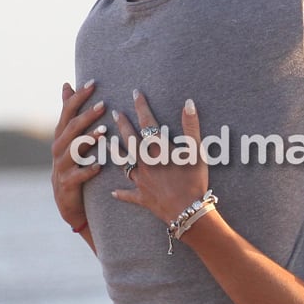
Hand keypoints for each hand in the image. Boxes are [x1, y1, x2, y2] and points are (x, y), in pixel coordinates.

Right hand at [51, 80, 105, 230]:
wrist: (68, 202)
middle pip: (71, 128)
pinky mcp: (67, 184)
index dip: (78, 97)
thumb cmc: (73, 164)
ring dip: (88, 140)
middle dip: (87, 115)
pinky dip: (87, 170)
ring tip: (103, 131)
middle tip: (104, 104)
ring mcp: (61, 166)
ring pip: (74, 150)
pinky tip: (99, 165)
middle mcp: (58, 148)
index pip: (68, 112)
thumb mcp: (70, 139)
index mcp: (61, 136)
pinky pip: (77, 176)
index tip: (93, 83)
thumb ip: (69, 114)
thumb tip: (66, 84)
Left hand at [109, 88, 209, 226]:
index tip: (135, 93)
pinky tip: (113, 192)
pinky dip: (121, 193)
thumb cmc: (193, 180)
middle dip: (123, 124)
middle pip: (130, 140)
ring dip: (115, 152)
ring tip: (107, 142)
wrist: (187, 211)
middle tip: (115, 113)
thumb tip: (188, 103)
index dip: (141, 106)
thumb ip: (191, 126)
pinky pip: (129, 194)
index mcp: (158, 149)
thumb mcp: (196, 151)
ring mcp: (141, 180)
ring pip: (124, 163)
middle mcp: (145, 162)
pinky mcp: (142, 197)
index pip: (148, 122)